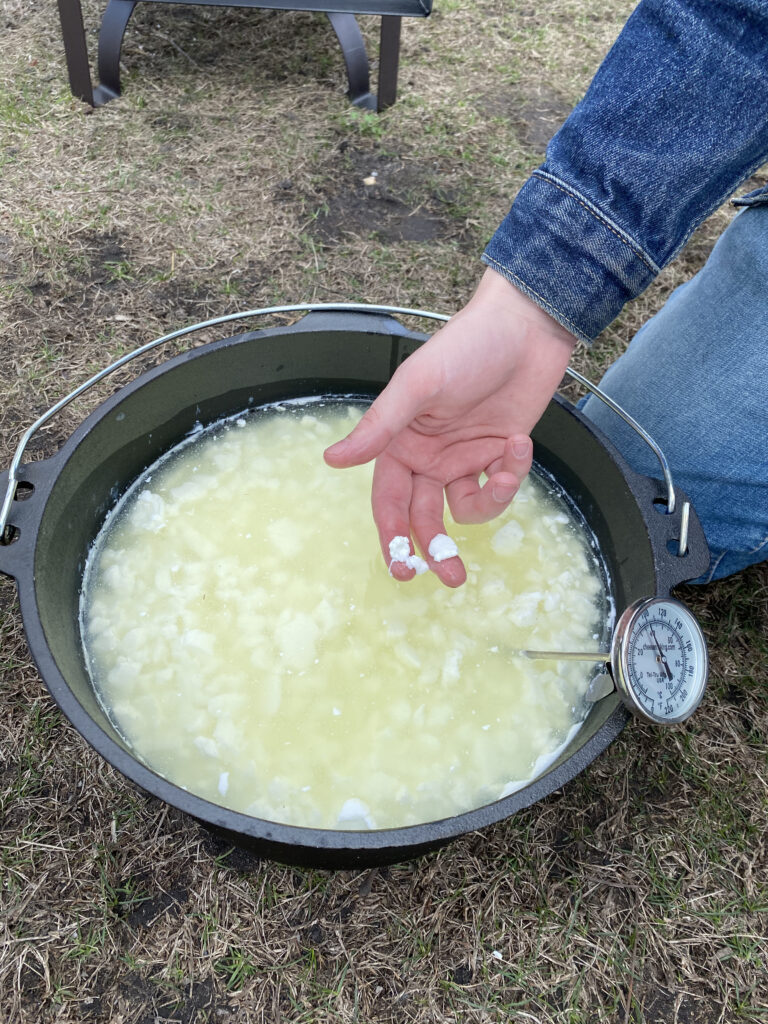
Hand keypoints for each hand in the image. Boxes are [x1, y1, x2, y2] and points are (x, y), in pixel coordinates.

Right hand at [324, 269, 576, 585]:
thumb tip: (332, 461)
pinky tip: (517, 443)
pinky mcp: (497, 454)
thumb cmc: (465, 347)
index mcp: (400, 443)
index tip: (403, 569)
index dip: (393, 538)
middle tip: (452, 576)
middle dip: (436, 548)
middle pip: (423, 517)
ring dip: (487, 505)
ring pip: (466, 509)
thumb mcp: (417, 387)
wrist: (526, 328)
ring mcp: (464, 458)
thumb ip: (379, 427)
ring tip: (503, 476)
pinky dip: (510, 474)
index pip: (388, 502)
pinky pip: (499, 486)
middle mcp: (428, 457)